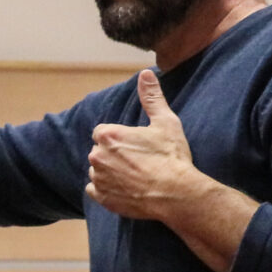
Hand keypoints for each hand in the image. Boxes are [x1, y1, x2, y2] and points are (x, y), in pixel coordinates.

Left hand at [85, 70, 206, 218]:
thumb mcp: (165, 122)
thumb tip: (146, 73)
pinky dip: (106, 190)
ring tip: (134, 176)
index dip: (120, 138)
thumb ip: (151, 97)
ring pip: (98, 170)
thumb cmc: (171, 157)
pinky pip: (95, 191)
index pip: (103, 132)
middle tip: (138, 162)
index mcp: (108, 135)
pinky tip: (124, 189)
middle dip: (114, 154)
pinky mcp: (102, 198)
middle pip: (100, 151)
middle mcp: (97, 156)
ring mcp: (98, 178)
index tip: (135, 145)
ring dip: (110, 172)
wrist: (176, 193)